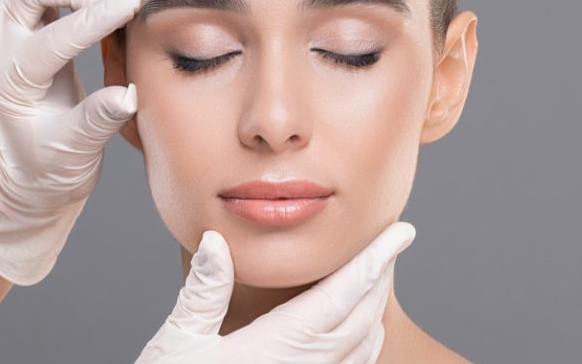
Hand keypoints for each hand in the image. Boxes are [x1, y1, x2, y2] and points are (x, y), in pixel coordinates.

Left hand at [0, 0, 141, 284]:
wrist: (30, 173)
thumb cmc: (51, 167)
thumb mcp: (76, 154)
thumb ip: (98, 121)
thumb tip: (129, 94)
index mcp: (12, 85)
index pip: (50, 39)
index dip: (94, 18)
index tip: (132, 4)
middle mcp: (5, 50)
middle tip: (117, 6)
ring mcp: (12, 34)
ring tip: (110, 6)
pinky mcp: (28, 25)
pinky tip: (100, 6)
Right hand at [135, 222, 416, 363]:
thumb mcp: (179, 343)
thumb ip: (204, 292)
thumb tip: (215, 242)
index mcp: (277, 347)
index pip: (342, 293)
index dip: (375, 259)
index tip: (402, 233)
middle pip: (362, 318)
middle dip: (379, 277)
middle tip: (391, 245)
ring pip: (363, 348)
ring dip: (374, 310)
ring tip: (375, 280)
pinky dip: (364, 346)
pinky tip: (357, 334)